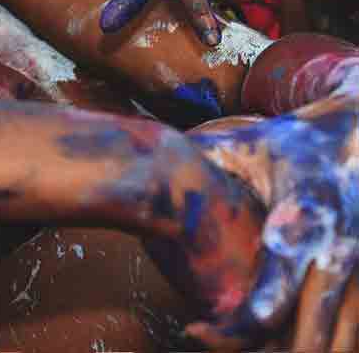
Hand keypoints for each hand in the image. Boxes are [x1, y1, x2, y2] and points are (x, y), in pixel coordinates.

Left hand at [184, 90, 358, 349]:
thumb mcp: (243, 143)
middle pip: (309, 334)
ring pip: (336, 346)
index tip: (197, 330)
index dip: (244, 316)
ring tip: (228, 346)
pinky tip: (266, 345)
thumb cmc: (288, 146)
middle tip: (203, 342)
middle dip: (260, 352)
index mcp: (303, 211)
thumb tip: (139, 162)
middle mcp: (338, 249)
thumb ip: (199, 158)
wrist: (353, 144)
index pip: (279, 278)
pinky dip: (306, 347)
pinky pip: (344, 340)